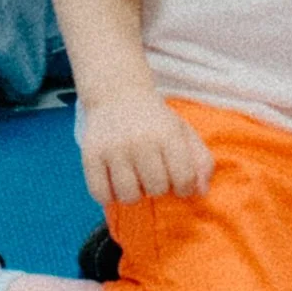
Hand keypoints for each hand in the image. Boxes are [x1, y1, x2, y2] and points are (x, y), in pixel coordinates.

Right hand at [78, 93, 214, 208]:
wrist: (117, 94)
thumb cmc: (155, 120)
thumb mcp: (183, 131)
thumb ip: (201, 160)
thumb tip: (201, 192)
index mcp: (167, 133)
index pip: (183, 178)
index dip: (185, 188)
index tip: (178, 183)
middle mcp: (140, 140)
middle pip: (156, 189)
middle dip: (159, 188)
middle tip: (153, 175)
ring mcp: (113, 149)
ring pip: (128, 196)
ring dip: (135, 194)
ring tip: (135, 179)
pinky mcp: (90, 155)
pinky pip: (100, 194)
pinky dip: (109, 195)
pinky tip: (116, 182)